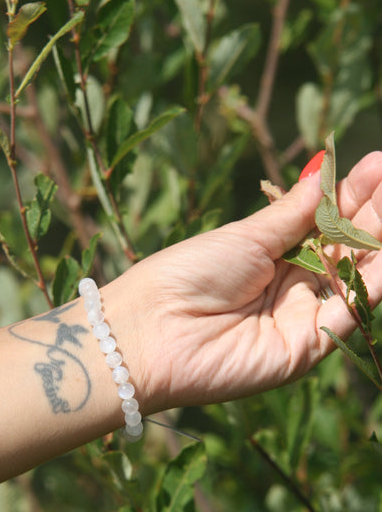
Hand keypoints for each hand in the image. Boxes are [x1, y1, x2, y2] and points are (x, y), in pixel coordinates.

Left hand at [112, 152, 381, 412]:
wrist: (153, 331)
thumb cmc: (188, 273)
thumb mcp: (245, 236)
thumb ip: (294, 212)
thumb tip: (325, 170)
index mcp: (271, 254)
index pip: (324, 220)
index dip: (353, 194)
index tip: (379, 163)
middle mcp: (291, 286)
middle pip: (345, 247)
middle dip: (374, 214)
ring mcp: (301, 317)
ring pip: (354, 277)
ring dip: (380, 244)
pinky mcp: (306, 349)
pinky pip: (348, 312)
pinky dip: (373, 282)